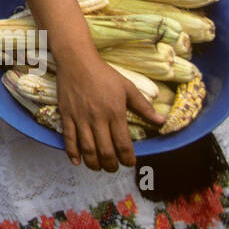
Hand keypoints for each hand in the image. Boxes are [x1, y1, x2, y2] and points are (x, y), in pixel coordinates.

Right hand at [56, 55, 165, 170]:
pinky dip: (72, 153)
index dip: (128, 158)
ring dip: (94, 163)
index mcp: (115, 112)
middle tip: (114, 168)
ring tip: (99, 168)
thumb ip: (144, 107)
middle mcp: (97, 118)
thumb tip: (162, 121)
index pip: (123, 143)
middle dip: (111, 165)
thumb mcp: (127, 87)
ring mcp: (80, 117)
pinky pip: (69, 138)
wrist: (77, 61)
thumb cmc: (104, 74)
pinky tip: (78, 162)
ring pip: (87, 148)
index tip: (130, 162)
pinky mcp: (66, 115)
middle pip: (105, 150)